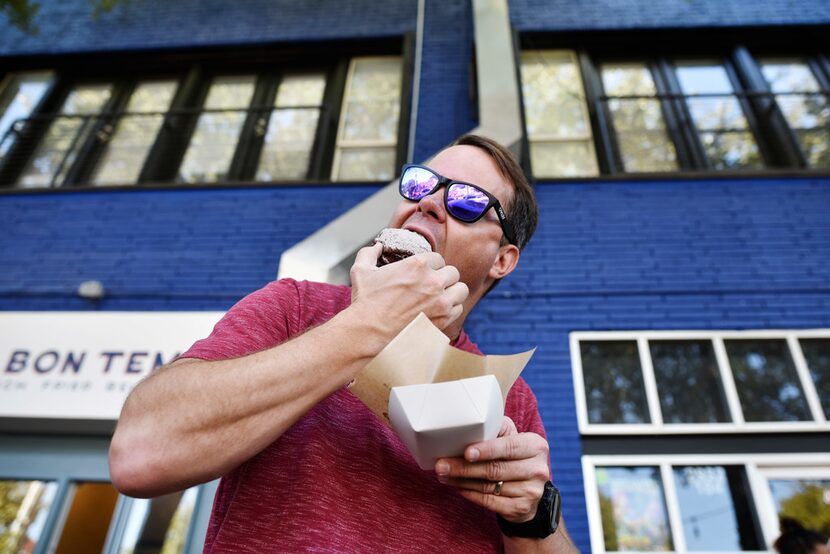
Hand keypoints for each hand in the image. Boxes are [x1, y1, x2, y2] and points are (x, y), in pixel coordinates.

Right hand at [349, 243, 468, 334]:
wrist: (369, 332)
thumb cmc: (365, 302)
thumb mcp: (361, 271)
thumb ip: (369, 253)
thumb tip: (377, 246)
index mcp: (417, 264)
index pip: (438, 258)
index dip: (432, 265)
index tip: (426, 273)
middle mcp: (433, 281)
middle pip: (453, 273)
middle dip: (444, 277)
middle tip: (434, 285)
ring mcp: (440, 302)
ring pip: (461, 290)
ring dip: (452, 292)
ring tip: (442, 297)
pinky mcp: (443, 319)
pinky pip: (458, 309)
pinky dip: (452, 309)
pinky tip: (440, 311)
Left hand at [435, 417, 549, 522]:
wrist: (532, 488)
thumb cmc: (515, 456)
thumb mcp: (512, 437)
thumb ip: (496, 429)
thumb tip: (466, 426)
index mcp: (535, 446)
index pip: (508, 447)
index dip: (487, 450)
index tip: (466, 452)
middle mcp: (538, 469)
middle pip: (495, 469)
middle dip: (464, 467)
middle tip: (441, 465)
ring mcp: (531, 492)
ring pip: (489, 487)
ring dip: (462, 481)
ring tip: (444, 475)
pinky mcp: (521, 509)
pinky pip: (490, 502)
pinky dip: (471, 494)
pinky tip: (458, 488)